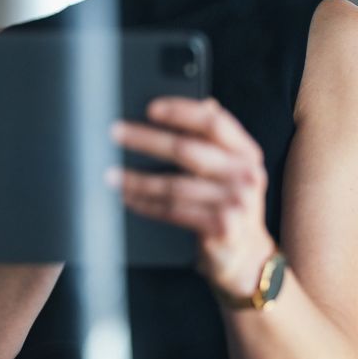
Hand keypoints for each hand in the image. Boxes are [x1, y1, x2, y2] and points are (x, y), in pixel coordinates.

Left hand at [107, 96, 274, 297]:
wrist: (246, 256)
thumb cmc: (227, 204)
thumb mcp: (229, 170)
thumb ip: (214, 140)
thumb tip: (200, 101)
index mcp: (246, 152)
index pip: (214, 122)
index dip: (181, 111)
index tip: (150, 108)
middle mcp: (246, 174)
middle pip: (187, 150)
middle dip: (146, 139)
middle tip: (115, 134)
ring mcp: (236, 203)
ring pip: (174, 185)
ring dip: (137, 179)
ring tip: (111, 174)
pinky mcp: (221, 227)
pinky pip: (173, 211)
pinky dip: (147, 204)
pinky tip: (128, 198)